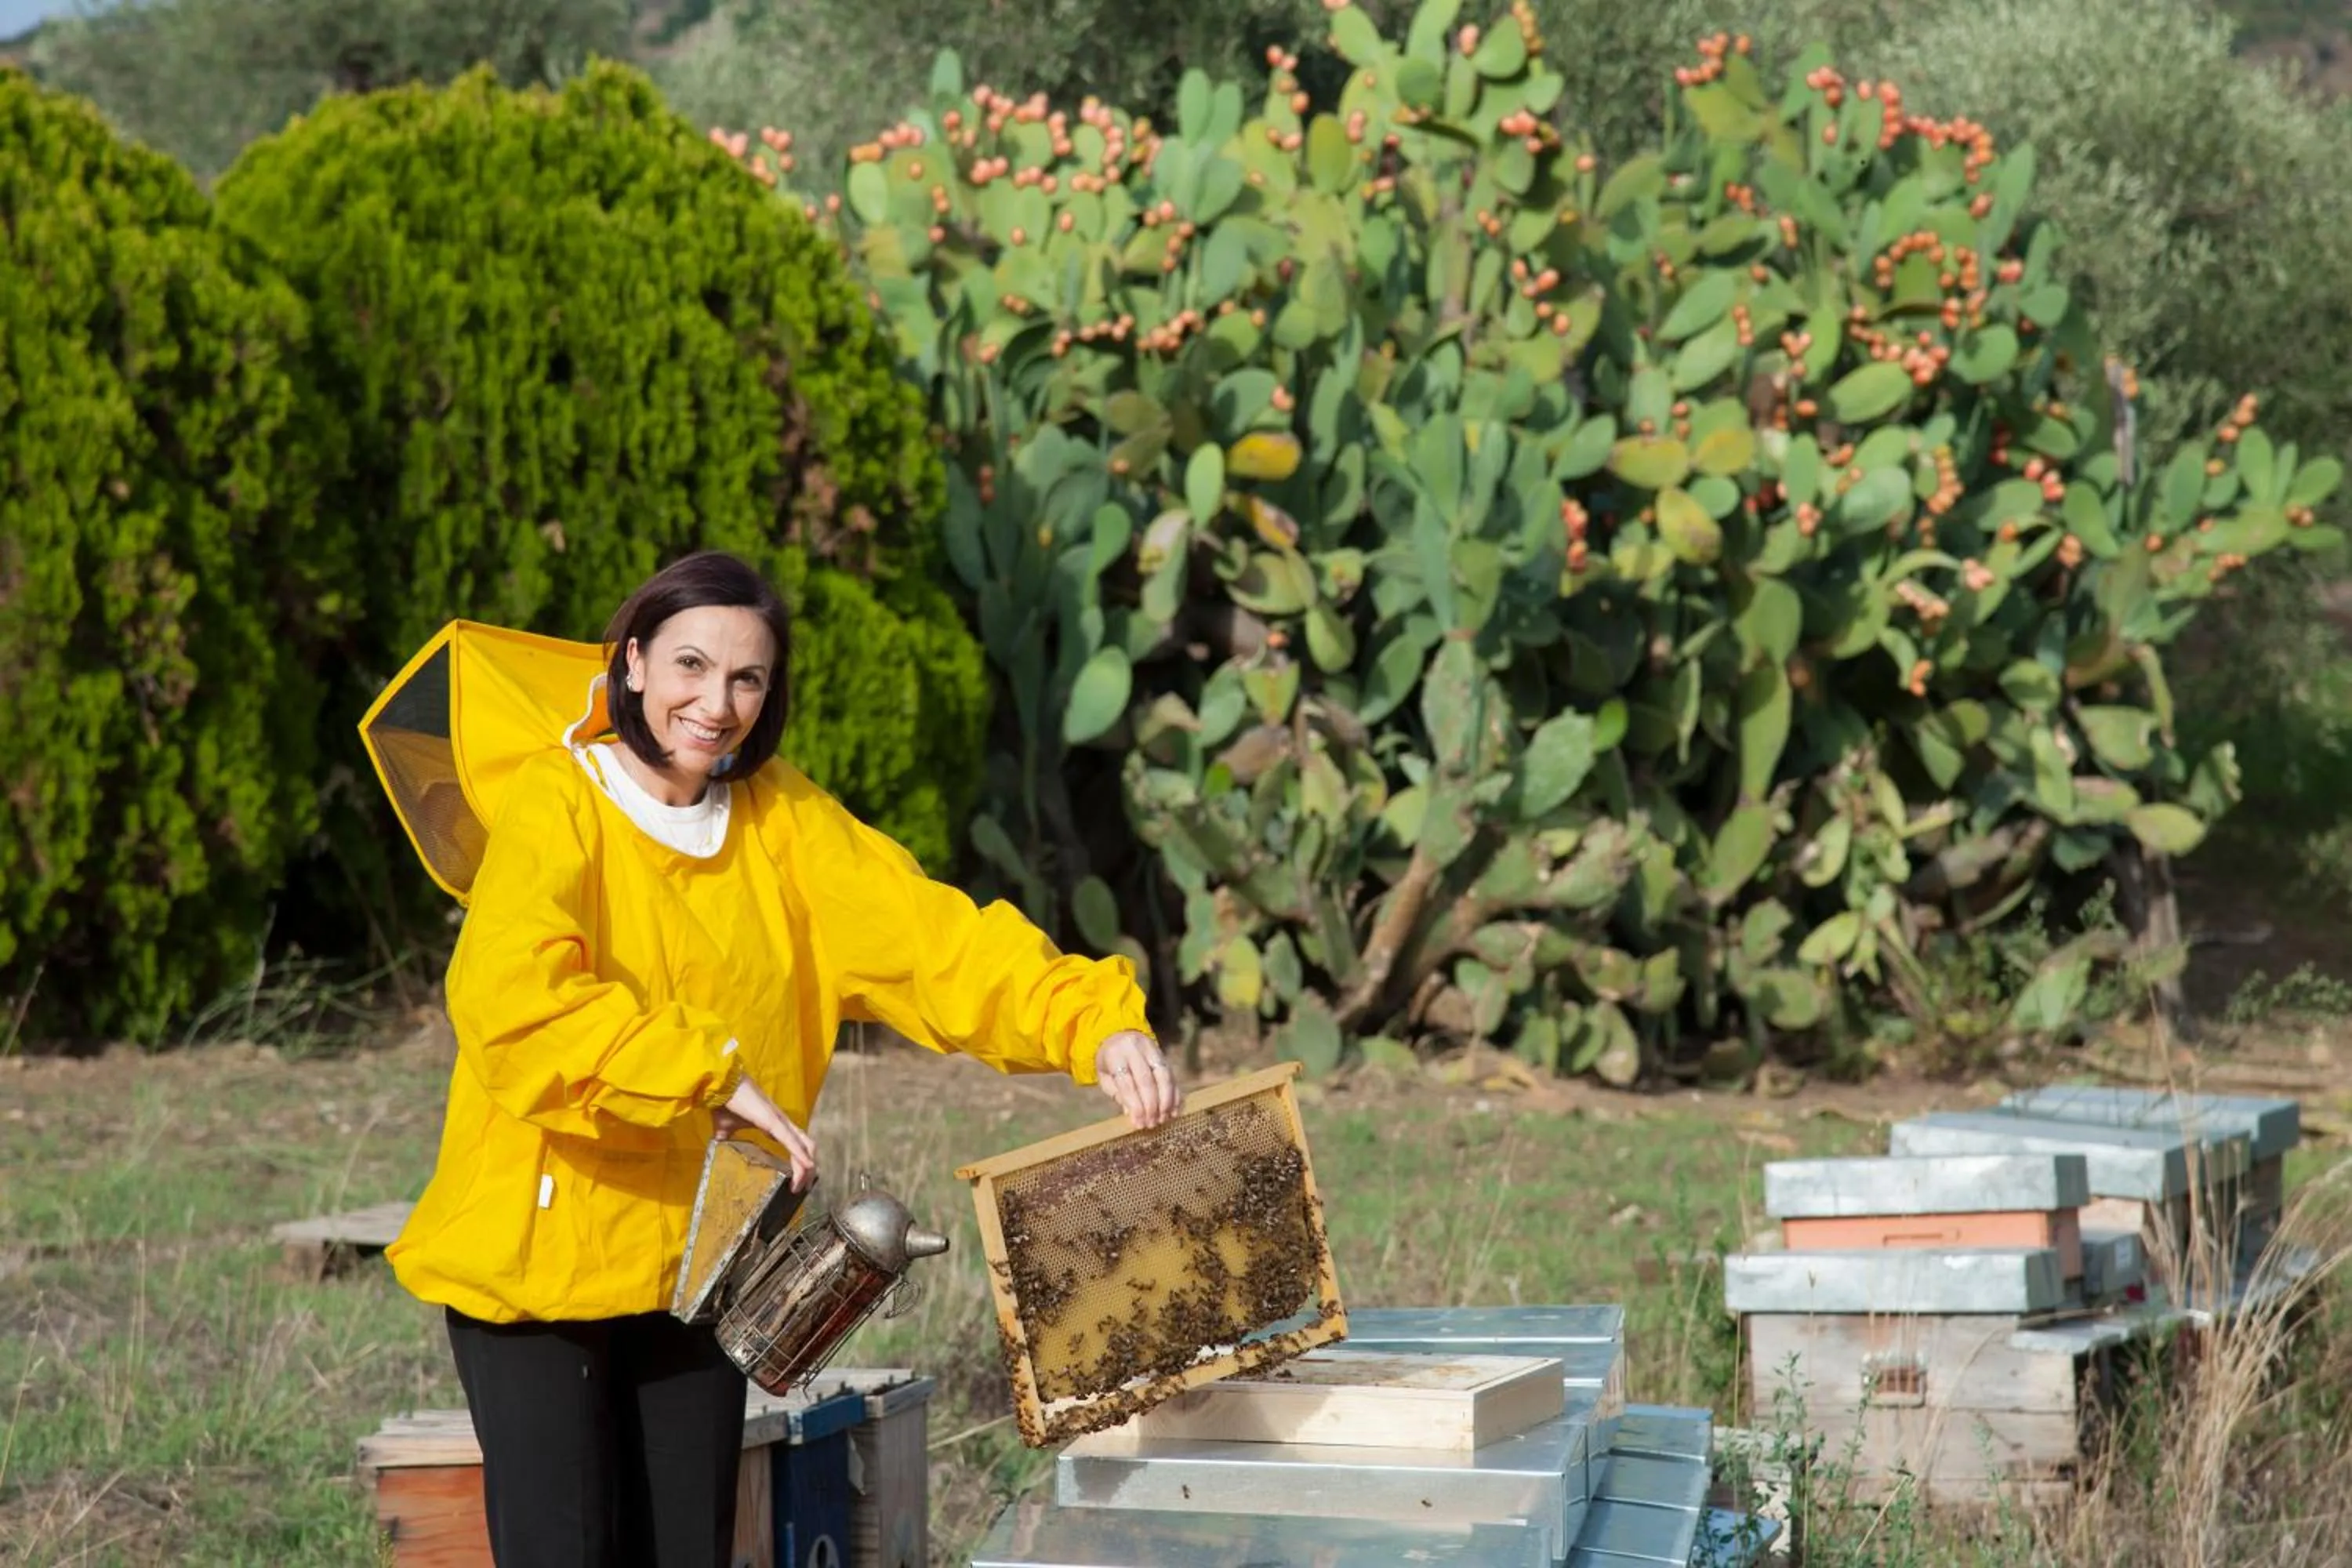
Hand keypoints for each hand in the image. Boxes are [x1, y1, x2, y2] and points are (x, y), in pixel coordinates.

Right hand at [714, 1076, 818, 1191]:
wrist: (720, 1086)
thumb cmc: (725, 1103)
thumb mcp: (725, 1130)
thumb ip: (727, 1140)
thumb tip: (718, 1152)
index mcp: (775, 1126)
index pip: (796, 1145)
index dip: (800, 1162)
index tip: (796, 1182)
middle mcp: (783, 1123)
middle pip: (806, 1147)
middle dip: (808, 1169)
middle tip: (802, 1188)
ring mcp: (780, 1122)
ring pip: (804, 1146)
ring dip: (806, 1167)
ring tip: (802, 1185)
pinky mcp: (773, 1121)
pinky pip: (792, 1141)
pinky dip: (801, 1155)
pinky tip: (807, 1167)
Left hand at [1094, 1030, 1181, 1129]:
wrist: (1118, 1034)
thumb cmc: (1109, 1062)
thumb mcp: (1105, 1076)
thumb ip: (1117, 1093)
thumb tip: (1132, 1113)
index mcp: (1116, 1054)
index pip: (1127, 1083)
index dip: (1135, 1105)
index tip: (1139, 1123)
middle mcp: (1135, 1049)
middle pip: (1147, 1080)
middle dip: (1151, 1105)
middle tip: (1152, 1124)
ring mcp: (1152, 1049)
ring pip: (1164, 1076)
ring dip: (1166, 1101)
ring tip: (1163, 1119)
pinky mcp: (1163, 1054)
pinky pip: (1172, 1075)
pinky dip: (1174, 1094)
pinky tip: (1173, 1110)